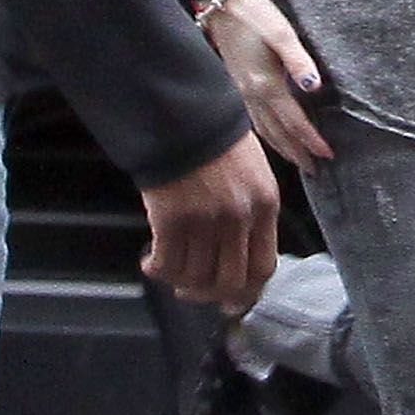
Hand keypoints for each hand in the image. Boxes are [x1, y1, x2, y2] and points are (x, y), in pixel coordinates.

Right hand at [141, 130, 278, 306]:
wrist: (180, 112)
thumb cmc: (214, 139)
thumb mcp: (251, 173)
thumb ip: (251, 212)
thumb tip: (238, 256)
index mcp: (265, 204)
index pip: (264, 267)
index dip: (246, 292)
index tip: (230, 302)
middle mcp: (239, 217)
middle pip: (229, 281)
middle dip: (208, 294)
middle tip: (190, 291)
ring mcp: (205, 219)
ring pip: (195, 276)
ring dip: (177, 280)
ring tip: (165, 269)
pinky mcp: (171, 217)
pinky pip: (167, 263)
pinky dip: (156, 269)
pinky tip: (148, 261)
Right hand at [201, 0, 333, 169]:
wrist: (220, 5)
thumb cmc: (254, 15)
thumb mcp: (281, 33)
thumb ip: (299, 61)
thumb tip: (314, 86)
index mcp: (266, 85)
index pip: (293, 122)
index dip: (311, 141)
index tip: (328, 155)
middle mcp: (252, 95)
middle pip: (278, 134)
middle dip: (297, 154)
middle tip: (315, 171)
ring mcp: (241, 93)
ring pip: (264, 131)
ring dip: (282, 148)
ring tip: (297, 162)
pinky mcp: (236, 87)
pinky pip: (253, 121)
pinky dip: (267, 136)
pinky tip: (272, 137)